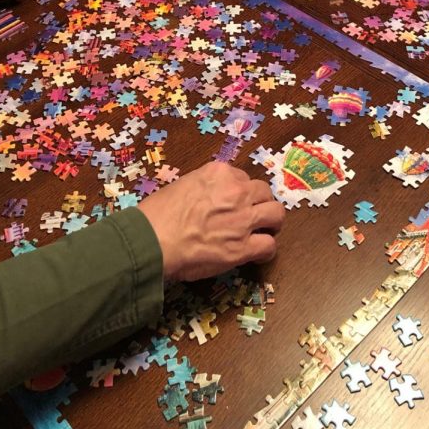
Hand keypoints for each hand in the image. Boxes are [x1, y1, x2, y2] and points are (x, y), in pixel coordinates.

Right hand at [138, 162, 284, 281]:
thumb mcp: (181, 185)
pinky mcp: (243, 247)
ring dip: (271, 223)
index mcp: (219, 173)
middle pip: (263, 192)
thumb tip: (209, 202)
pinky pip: (269, 245)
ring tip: (264, 232)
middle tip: (254, 216)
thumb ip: (204, 189)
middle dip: (260, 203)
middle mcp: (236, 191)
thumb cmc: (157, 214)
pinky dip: (266, 250)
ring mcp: (243, 219)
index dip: (240, 192)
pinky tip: (258, 254)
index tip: (235, 203)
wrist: (152, 240)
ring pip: (276, 214)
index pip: (242, 178)